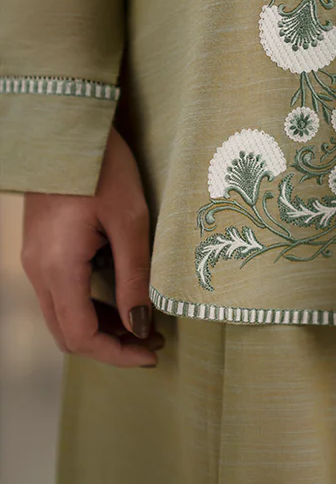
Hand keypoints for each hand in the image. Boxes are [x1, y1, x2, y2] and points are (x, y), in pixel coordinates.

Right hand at [21, 125, 163, 367]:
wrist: (65, 129)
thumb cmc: (102, 168)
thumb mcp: (130, 221)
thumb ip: (135, 277)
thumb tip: (140, 325)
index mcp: (58, 268)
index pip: (82, 337)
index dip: (118, 354)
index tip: (153, 353)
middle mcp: (38, 271)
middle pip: (68, 333)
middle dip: (111, 346)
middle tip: (153, 340)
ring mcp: (34, 260)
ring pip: (62, 315)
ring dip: (101, 326)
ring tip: (144, 322)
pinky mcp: (40, 249)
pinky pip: (60, 294)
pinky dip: (89, 305)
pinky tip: (121, 298)